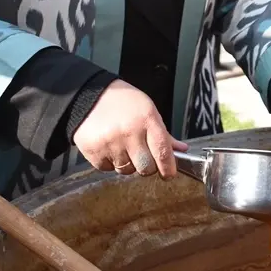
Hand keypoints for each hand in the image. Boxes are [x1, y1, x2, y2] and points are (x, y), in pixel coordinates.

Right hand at [72, 79, 187, 177]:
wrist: (89, 96)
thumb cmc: (123, 102)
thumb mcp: (148, 110)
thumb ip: (163, 133)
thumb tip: (181, 150)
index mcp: (147, 120)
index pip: (163, 152)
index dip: (169, 168)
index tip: (169, 174)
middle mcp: (129, 133)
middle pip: (146, 168)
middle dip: (148, 166)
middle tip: (143, 155)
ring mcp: (110, 144)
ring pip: (127, 170)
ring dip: (128, 163)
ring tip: (123, 145)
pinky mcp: (94, 152)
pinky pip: (108, 169)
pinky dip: (111, 162)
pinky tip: (110, 146)